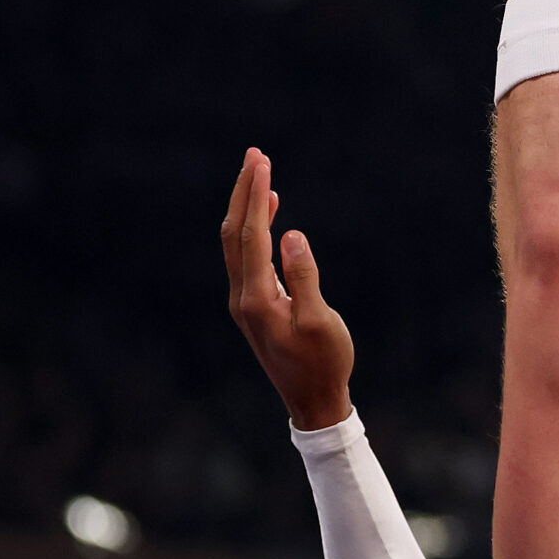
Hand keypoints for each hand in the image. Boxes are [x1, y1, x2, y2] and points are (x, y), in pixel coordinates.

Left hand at [221, 149, 353, 429]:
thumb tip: (291, 235)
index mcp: (256, 299)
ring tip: (261, 175)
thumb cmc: (324, 364)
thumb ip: (305, 276)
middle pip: (235, 233)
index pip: (251, 235)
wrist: (314, 402)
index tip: (262, 162)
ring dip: (247, 209)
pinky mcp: (255, 307)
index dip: (255, 196)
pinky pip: (248, 258)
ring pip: (237, 244)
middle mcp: (242, 298)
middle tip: (256, 155)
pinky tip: (270, 217)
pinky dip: (255, 230)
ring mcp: (246, 303)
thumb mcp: (320, 321)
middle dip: (244, 192)